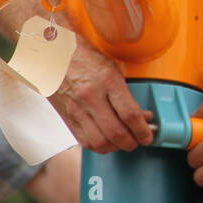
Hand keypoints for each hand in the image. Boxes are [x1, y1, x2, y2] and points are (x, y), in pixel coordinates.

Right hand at [49, 36, 154, 152]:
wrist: (54, 55)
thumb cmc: (85, 58)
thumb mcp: (112, 69)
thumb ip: (126, 94)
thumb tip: (141, 116)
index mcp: (107, 81)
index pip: (129, 114)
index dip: (143, 130)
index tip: (149, 135)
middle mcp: (91, 97)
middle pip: (115, 132)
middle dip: (132, 142)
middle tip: (139, 140)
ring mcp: (77, 109)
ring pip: (99, 141)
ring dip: (115, 147)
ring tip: (124, 142)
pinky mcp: (66, 117)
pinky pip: (83, 140)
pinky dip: (98, 146)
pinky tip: (106, 141)